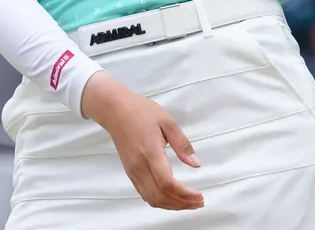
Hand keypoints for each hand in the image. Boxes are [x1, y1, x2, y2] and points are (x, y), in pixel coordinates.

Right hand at [80, 72, 203, 210]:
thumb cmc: (141, 111)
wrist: (115, 110)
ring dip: (171, 205)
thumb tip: (196, 164)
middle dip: (181, 204)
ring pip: (152, 199)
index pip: (167, 184)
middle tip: (199, 202)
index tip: (200, 197)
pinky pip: (145, 194)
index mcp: (150, 153)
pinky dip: (160, 201)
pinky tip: (172, 198)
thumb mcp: (167, 122)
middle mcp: (139, 167)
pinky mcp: (130, 172)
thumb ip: (182, 144)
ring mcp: (133, 172)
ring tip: (188, 203)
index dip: (185, 195)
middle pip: (160, 197)